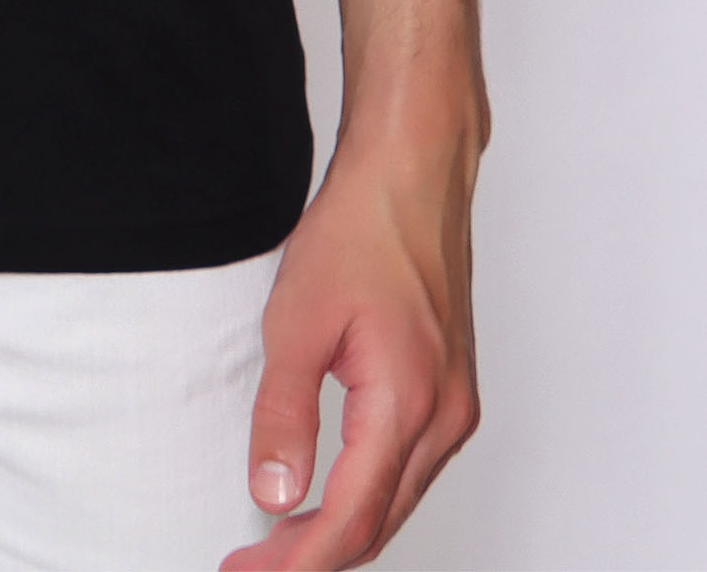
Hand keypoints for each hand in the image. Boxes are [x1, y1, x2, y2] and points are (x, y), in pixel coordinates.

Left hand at [220, 111, 481, 570]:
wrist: (413, 174)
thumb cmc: (360, 229)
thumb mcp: (298, 320)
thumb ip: (284, 414)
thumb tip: (274, 497)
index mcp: (408, 403)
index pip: (353, 520)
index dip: (298, 562)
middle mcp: (446, 417)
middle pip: (380, 523)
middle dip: (314, 555)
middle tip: (249, 566)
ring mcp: (457, 406)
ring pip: (397, 500)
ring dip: (341, 529)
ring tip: (275, 541)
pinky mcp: (452, 391)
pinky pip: (409, 469)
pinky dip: (368, 494)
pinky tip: (328, 495)